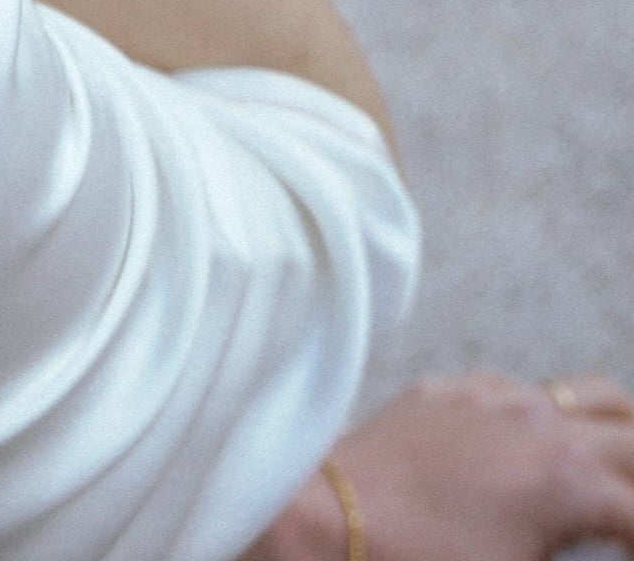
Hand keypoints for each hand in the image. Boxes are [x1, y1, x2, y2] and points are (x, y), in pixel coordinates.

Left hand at [254, 377, 633, 560]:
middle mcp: (541, 424)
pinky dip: (547, 420)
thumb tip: (587, 544)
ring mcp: (495, 397)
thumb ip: (565, 558)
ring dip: (612, 436)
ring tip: (612, 478)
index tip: (626, 546)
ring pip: (590, 396)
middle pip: (630, 436)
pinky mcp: (452, 389)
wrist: (329, 521)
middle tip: (623, 518)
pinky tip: (530, 455)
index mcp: (569, 482)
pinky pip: (522, 391)